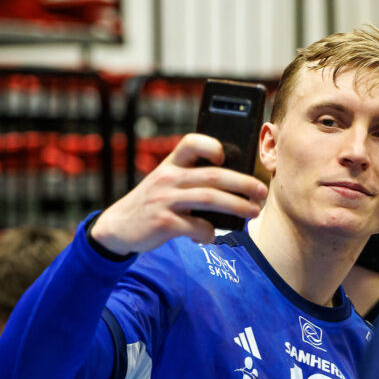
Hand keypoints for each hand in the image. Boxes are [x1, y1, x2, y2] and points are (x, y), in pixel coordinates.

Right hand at [91, 133, 268, 252]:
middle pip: (213, 175)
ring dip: (237, 206)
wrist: (117, 229)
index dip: (211, 146)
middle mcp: (167, 179)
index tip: (226, 156)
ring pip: (210, 200)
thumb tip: (234, 189)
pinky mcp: (163, 223)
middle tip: (262, 191)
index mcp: (170, 165)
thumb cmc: (152, 205)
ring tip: (253, 212)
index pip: (191, 143)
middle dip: (243, 183)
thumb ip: (191, 181)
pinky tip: (210, 236)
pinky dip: (209, 233)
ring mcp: (165, 201)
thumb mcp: (165, 184)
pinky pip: (196, 227)